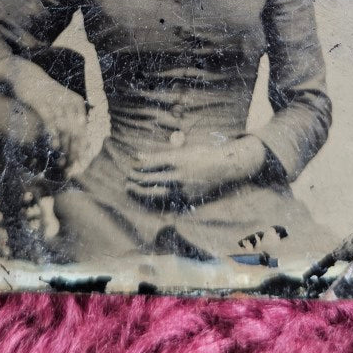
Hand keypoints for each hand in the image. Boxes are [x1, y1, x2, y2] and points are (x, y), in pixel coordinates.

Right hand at [0, 57, 87, 170]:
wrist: (27, 75)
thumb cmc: (44, 93)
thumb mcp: (58, 103)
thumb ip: (64, 120)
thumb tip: (68, 140)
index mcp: (75, 101)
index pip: (83, 126)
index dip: (84, 143)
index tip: (83, 158)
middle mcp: (67, 101)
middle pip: (76, 128)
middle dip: (76, 146)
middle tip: (75, 162)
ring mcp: (54, 101)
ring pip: (63, 125)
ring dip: (64, 142)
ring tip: (65, 156)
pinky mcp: (40, 101)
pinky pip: (48, 117)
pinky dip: (52, 129)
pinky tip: (53, 141)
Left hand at [127, 136, 266, 204]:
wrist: (225, 167)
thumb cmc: (203, 154)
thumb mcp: (182, 149)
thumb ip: (160, 154)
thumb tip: (138, 156)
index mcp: (177, 160)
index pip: (149, 164)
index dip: (137, 166)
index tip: (131, 165)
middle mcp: (178, 175)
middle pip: (149, 180)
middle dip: (134, 179)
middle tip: (127, 178)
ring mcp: (182, 189)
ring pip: (154, 194)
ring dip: (139, 192)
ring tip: (130, 189)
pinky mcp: (187, 200)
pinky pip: (166, 202)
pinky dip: (153, 200)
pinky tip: (146, 198)